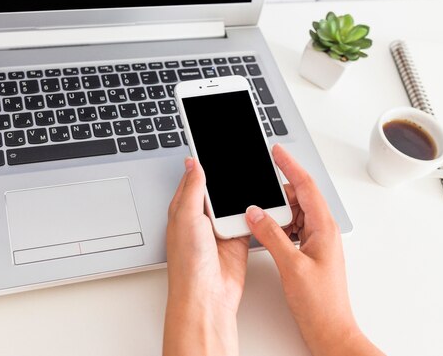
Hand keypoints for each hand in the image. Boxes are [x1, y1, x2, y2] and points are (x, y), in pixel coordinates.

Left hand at [163, 157, 248, 355]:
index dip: (204, 161)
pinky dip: (254, 211)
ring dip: (241, 193)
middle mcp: (200, 218)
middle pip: (217, 187)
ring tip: (252, 175)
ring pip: (234, 201)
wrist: (207, 297)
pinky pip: (248, 218)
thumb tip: (193, 162)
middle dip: (227, 175)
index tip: (213, 144)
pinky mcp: (237, 238)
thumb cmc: (189, 265)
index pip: (194, 177)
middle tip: (239, 156)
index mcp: (183, 209)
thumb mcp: (186, 217)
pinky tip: (258, 201)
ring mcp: (219, 228)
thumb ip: (192, 188)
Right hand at [245, 144, 383, 355]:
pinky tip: (265, 232)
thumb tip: (256, 212)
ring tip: (258, 214)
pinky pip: (291, 229)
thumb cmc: (321, 303)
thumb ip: (272, 235)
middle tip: (258, 190)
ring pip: (293, 214)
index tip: (277, 152)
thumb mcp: (291, 265)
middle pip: (298, 198)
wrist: (330, 330)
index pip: (306, 186)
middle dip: (277, 192)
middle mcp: (322, 231)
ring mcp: (316, 242)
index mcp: (324, 228)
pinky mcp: (308, 252)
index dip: (290, 166)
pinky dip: (277, 226)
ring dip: (276, 212)